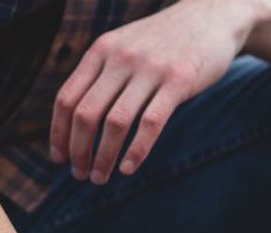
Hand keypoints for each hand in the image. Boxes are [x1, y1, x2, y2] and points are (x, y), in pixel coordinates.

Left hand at [49, 0, 255, 184]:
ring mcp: (150, 68)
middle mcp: (121, 58)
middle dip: (78, 151)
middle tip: (80, 175)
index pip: (66, 98)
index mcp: (101, 51)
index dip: (58, 133)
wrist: (212, 14)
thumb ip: (102, 74)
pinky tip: (127, 169)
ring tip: (100, 178)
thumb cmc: (164, 41)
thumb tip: (77, 121)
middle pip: (86, 114)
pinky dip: (136, 151)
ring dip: (103, 157)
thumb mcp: (125, 46)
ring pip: (115, 123)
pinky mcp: (178, 80)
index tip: (58, 158)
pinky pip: (150, 123)